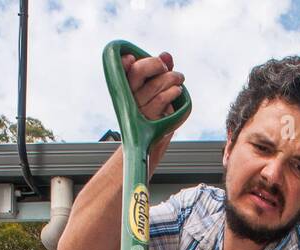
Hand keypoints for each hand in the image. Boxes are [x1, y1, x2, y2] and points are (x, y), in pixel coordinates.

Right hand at [121, 51, 188, 166]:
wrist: (149, 144)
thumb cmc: (152, 113)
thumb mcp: (155, 88)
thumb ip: (160, 70)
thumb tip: (167, 55)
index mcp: (126, 87)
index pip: (121, 70)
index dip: (125, 62)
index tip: (132, 58)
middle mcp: (129, 97)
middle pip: (138, 72)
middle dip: (155, 64)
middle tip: (166, 66)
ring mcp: (139, 109)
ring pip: (155, 84)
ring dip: (171, 78)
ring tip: (179, 79)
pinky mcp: (150, 119)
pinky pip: (162, 99)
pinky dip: (173, 92)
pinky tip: (177, 91)